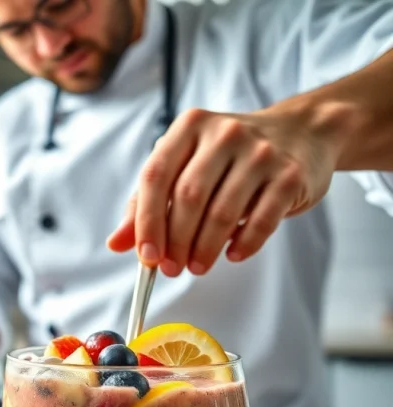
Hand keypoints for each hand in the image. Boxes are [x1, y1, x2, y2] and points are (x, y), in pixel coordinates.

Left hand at [107, 107, 339, 275]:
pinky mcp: (289, 175)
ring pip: (223, 211)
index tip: (146, 255)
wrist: (302, 132)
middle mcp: (225, 134)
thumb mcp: (184, 165)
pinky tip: (232, 255)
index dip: (146, 220)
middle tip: (171, 268)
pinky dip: (244, 244)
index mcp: (189, 127)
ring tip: (196, 266)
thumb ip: (147, 202)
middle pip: (188, 197)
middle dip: (176, 241)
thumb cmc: (230, 155)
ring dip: (205, 248)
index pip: (156, 177)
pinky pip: (261, 219)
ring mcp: (260, 153)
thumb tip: (116, 243)